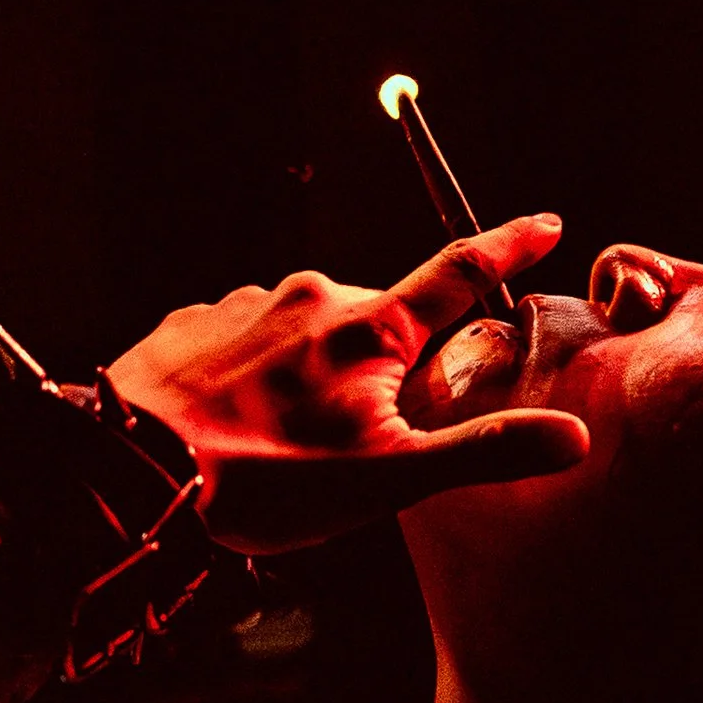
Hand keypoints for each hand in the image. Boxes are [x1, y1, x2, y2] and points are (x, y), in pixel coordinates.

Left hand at [107, 215, 589, 553]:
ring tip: (291, 445)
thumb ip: (483, 452)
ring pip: (308, 332)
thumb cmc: (262, 479)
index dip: (507, 246)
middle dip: (389, 361)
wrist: (129, 473)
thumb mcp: (389, 480)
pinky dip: (256, 376)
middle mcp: (311, 297)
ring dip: (316, 373)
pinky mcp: (192, 324)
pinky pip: (246, 342)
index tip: (544, 222)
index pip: (458, 270)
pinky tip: (239, 426)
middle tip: (371, 433)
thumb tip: (572, 436)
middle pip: (379, 318)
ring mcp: (245, 305)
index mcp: (370, 329)